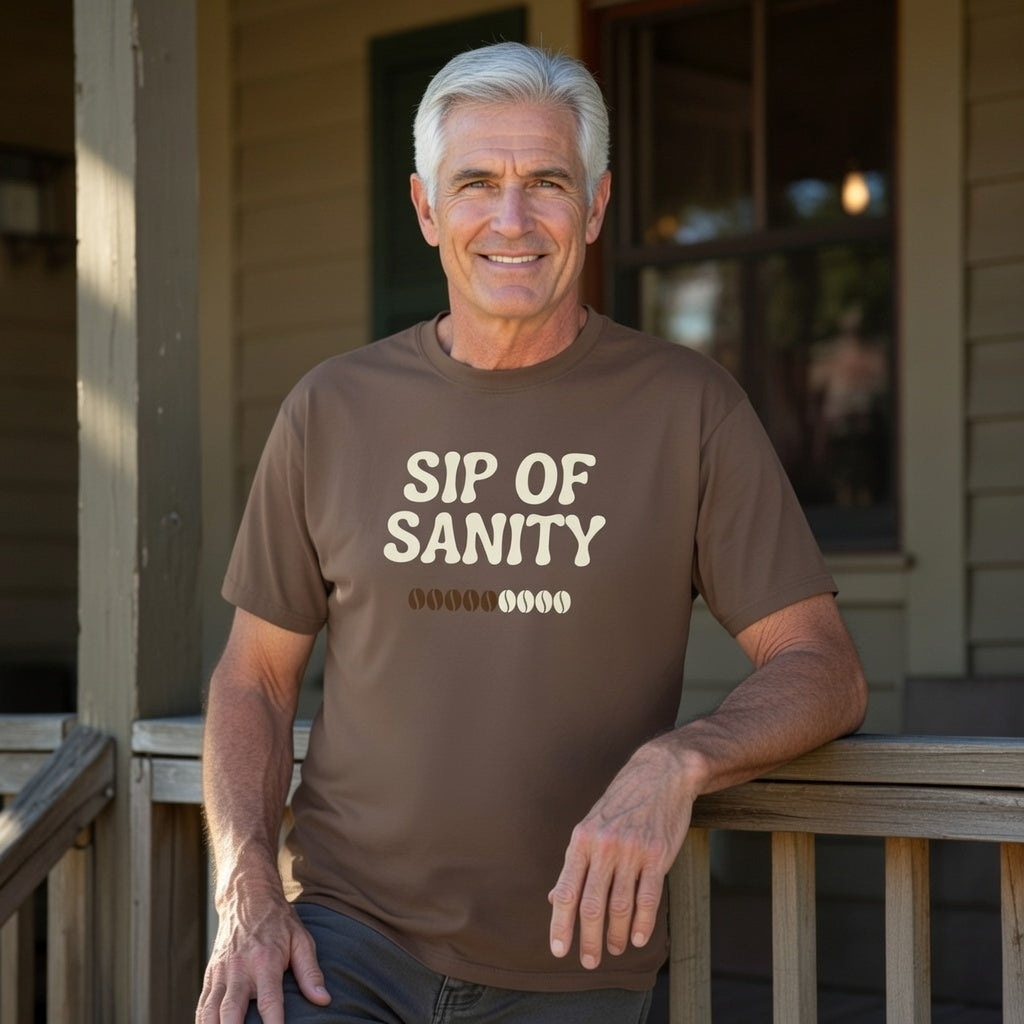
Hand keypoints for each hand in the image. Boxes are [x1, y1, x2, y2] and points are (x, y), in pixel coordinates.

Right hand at [196, 889, 329, 1022]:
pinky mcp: (210, 974)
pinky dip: (203, 1022)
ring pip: (211, 1011)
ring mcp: (222, 972)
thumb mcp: (301, 939)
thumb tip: (323, 999)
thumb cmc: (279, 921)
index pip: (270, 1000)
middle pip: (231, 1011)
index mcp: (266, 960)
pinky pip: (202, 1005)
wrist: (248, 897)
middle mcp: (240, 968)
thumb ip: (311, 972)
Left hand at [547, 740, 693, 969]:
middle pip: (591, 905)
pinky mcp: (657, 854)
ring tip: (614, 949)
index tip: (559, 950)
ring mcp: (631, 851)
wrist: (660, 775)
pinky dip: (642, 923)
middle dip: (588, 939)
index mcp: (581, 841)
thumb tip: (554, 898)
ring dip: (615, 935)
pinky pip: (647, 897)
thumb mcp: (590, 827)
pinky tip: (636, 938)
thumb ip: (575, 864)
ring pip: (619, 906)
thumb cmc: (622, 805)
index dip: (560, 924)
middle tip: (589, 961)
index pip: (565, 891)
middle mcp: (603, 847)